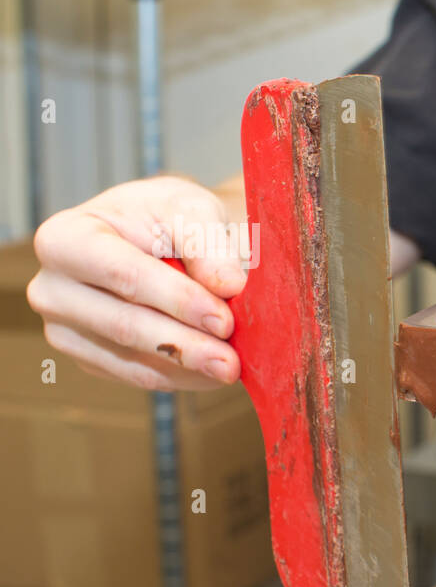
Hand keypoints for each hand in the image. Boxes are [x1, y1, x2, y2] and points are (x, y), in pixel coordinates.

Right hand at [27, 176, 245, 390]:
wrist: (161, 240)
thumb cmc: (170, 218)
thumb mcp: (191, 209)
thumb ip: (207, 244)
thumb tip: (228, 285)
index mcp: (65, 238)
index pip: (123, 275)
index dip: (177, 300)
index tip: (223, 320)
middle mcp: (52, 288)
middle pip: (123, 325)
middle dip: (184, 346)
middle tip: (231, 362)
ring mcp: (64, 329)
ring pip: (132, 360)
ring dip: (187, 368)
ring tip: (230, 367)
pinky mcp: (89, 359)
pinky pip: (138, 376)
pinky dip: (181, 376)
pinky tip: (212, 371)